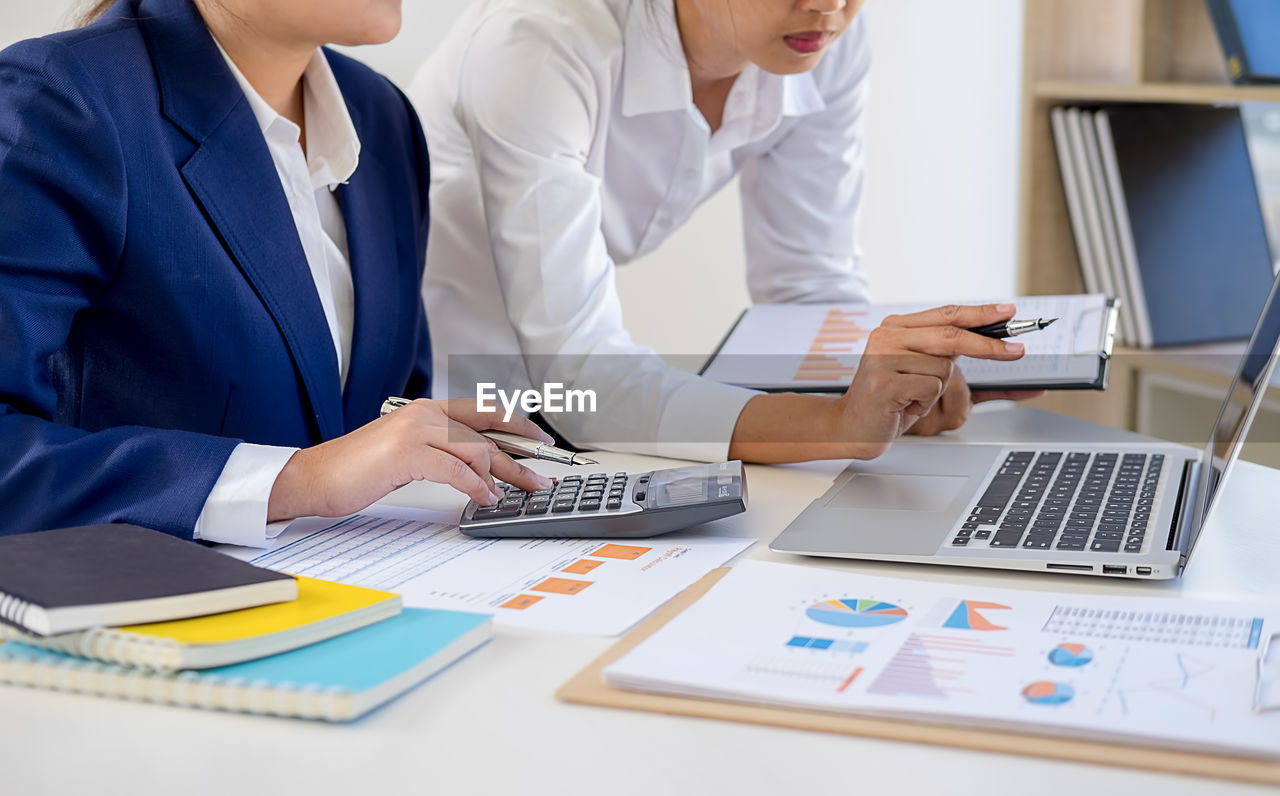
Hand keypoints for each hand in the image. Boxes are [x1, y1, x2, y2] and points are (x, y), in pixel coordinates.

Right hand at [267, 398, 554, 521]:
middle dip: (521, 456)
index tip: (541, 441)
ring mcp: (415, 431)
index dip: (517, 425)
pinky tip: (486, 499)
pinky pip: (455, 470)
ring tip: (518, 493)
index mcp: (425, 410)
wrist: (315, 477)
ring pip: (476, 450)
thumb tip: (476, 468)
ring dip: (504, 475)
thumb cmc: (357, 470)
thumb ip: (438, 451)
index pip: (483, 411)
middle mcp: (424, 414)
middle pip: (487, 432)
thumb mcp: (405, 452)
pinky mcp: (406, 453)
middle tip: (541, 478)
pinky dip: (476, 486)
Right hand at [832, 303, 1026, 456]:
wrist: (849, 426)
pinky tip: (903, 406)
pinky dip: (924, 404)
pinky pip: (929, 390)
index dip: (980, 313)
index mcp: (895, 327)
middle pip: (951, 336)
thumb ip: (942, 351)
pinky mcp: (883, 383)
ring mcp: (882, 358)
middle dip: (988, 346)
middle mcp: (886, 336)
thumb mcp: (916, 368)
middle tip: (1017, 352)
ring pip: (943, 370)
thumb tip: (989, 341)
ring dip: (936, 391)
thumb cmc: (887, 399)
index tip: (1008, 313)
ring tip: (911, 398)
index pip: (946, 315)